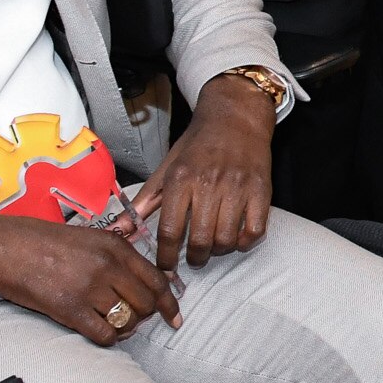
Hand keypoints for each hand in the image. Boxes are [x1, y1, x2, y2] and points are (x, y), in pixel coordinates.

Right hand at [0, 209, 176, 348]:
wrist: (1, 247)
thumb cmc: (38, 240)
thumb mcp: (86, 236)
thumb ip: (114, 254)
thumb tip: (137, 278)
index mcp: (115, 246)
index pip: (157, 279)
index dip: (170, 302)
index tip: (174, 316)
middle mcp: (107, 266)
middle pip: (146, 303)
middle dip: (145, 316)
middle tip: (135, 321)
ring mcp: (89, 288)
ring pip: (128, 320)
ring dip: (125, 328)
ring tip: (115, 325)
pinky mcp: (69, 309)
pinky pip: (104, 334)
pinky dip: (107, 338)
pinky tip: (99, 332)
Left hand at [134, 75, 275, 268]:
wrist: (236, 117)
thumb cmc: (199, 143)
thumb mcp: (168, 167)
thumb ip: (146, 201)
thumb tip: (121, 229)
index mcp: (181, 178)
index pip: (170, 230)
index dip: (166, 256)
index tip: (166, 265)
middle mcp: (209, 183)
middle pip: (200, 239)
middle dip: (194, 258)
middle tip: (193, 258)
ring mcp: (238, 188)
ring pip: (226, 239)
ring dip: (218, 250)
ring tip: (213, 245)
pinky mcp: (261, 190)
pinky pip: (254, 230)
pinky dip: (244, 242)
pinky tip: (236, 237)